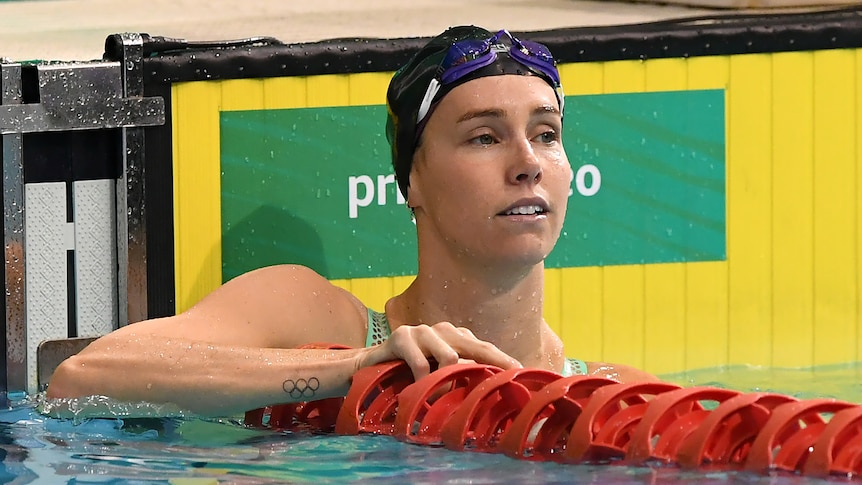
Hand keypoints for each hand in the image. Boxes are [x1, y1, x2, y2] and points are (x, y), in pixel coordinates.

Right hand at [354, 322, 521, 380]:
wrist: (367, 366)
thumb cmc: (407, 374)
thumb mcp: (438, 373)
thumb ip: (461, 377)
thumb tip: (490, 393)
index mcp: (456, 336)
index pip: (485, 348)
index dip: (503, 360)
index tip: (522, 373)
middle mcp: (443, 330)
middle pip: (476, 347)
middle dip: (494, 364)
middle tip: (508, 380)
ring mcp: (422, 331)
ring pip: (449, 356)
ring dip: (450, 381)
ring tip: (449, 399)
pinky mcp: (401, 336)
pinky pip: (421, 363)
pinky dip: (424, 381)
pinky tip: (420, 392)